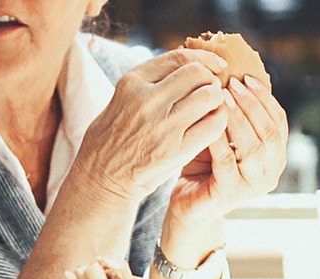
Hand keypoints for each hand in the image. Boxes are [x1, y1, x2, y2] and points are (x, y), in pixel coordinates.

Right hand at [71, 48, 229, 203]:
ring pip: (209, 96)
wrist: (101, 179)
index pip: (178, 58)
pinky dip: (219, 122)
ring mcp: (162, 125)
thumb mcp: (120, 100)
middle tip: (211, 93)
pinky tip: (213, 126)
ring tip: (212, 110)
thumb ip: (147, 84)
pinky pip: (213, 125)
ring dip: (217, 101)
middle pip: (197, 74)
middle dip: (210, 81)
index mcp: (131, 83)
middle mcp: (146, 100)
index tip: (216, 65)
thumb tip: (183, 68)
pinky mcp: (175, 150)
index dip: (204, 58)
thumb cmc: (110, 140)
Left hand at [166, 75, 288, 233]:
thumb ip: (234, 116)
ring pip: (253, 145)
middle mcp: (270, 173)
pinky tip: (209, 120)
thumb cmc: (203, 168)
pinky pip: (227, 159)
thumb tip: (230, 75)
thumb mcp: (223, 137)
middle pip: (270, 131)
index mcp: (275, 157)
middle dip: (252, 103)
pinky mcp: (230, 193)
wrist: (187, 207)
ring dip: (238, 117)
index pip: (279, 121)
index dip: (265, 98)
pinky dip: (219, 137)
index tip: (246, 77)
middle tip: (232, 83)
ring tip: (221, 97)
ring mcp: (253, 186)